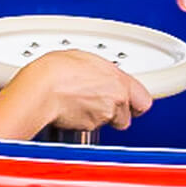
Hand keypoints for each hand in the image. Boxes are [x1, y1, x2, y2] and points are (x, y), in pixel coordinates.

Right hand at [11, 50, 153, 130]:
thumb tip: (97, 73)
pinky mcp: (89, 127)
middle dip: (120, 112)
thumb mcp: (85, 59)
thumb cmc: (57, 70)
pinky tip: (74, 108)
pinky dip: (84, 120)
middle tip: (107, 105)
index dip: (136, 102)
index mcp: (119, 79)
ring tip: (83, 102)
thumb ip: (101, 71)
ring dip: (100, 116)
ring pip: (109, 122)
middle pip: (128, 115)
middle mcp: (116, 99)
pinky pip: (91, 126)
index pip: (144, 99)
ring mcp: (103, 115)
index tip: (133, 101)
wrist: (41, 89)